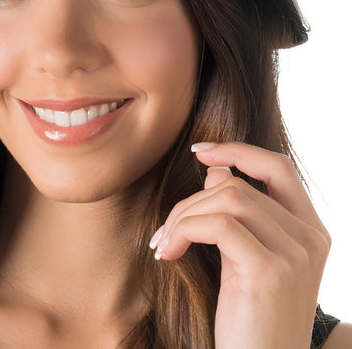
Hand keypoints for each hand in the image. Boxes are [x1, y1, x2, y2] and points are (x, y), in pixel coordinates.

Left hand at [149, 142, 330, 348]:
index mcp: (310, 231)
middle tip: (163, 231)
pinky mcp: (271, 271)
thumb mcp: (242, 259)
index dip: (238, 150)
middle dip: (190, 201)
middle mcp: (310, 238)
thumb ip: (235, 213)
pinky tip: (167, 253)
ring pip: (226, 198)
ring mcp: (295, 254)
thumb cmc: (249, 321)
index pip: (278, 166)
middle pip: (238, 184)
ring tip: (163, 244)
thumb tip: (215, 170)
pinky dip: (183, 231)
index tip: (200, 151)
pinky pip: (217, 225)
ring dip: (183, 216)